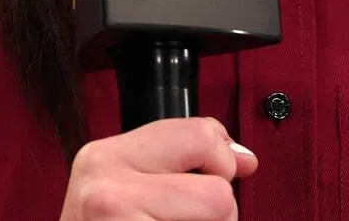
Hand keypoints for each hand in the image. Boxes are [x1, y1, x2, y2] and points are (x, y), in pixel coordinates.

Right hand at [61, 116, 258, 219]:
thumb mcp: (125, 183)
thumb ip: (183, 155)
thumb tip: (244, 159)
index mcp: (104, 155)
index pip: (200, 136)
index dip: (220, 161)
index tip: (210, 177)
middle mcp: (106, 190)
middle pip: (219, 193)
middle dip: (217, 214)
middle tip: (179, 220)